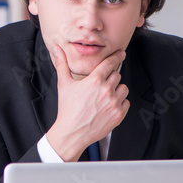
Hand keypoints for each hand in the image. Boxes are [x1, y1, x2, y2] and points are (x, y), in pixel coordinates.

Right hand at [45, 45, 129, 161]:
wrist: (72, 132)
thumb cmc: (67, 109)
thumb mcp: (63, 84)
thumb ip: (61, 64)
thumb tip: (57, 49)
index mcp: (94, 81)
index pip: (110, 63)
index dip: (116, 56)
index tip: (121, 54)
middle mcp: (106, 91)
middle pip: (117, 75)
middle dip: (110, 78)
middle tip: (100, 86)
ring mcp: (113, 103)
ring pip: (123, 88)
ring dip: (117, 90)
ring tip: (105, 96)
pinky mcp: (118, 114)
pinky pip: (126, 102)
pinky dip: (120, 103)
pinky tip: (108, 106)